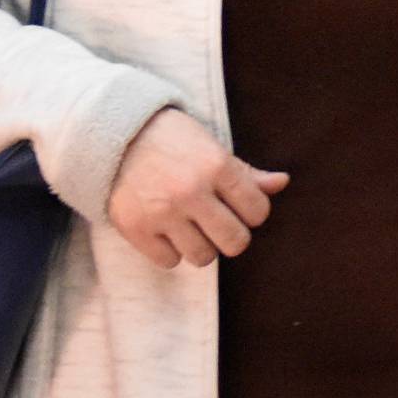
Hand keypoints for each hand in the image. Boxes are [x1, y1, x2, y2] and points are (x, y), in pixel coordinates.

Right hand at [107, 108, 290, 269]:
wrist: (115, 135)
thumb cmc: (173, 140)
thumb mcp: (212, 147)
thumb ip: (246, 172)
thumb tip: (282, 183)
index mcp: (217, 165)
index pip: (258, 211)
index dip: (253, 212)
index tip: (240, 206)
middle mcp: (192, 190)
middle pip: (235, 242)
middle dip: (232, 236)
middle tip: (221, 224)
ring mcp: (163, 212)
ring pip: (203, 257)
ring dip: (202, 246)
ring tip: (193, 227)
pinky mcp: (137, 229)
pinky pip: (169, 261)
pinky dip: (171, 251)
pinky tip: (167, 231)